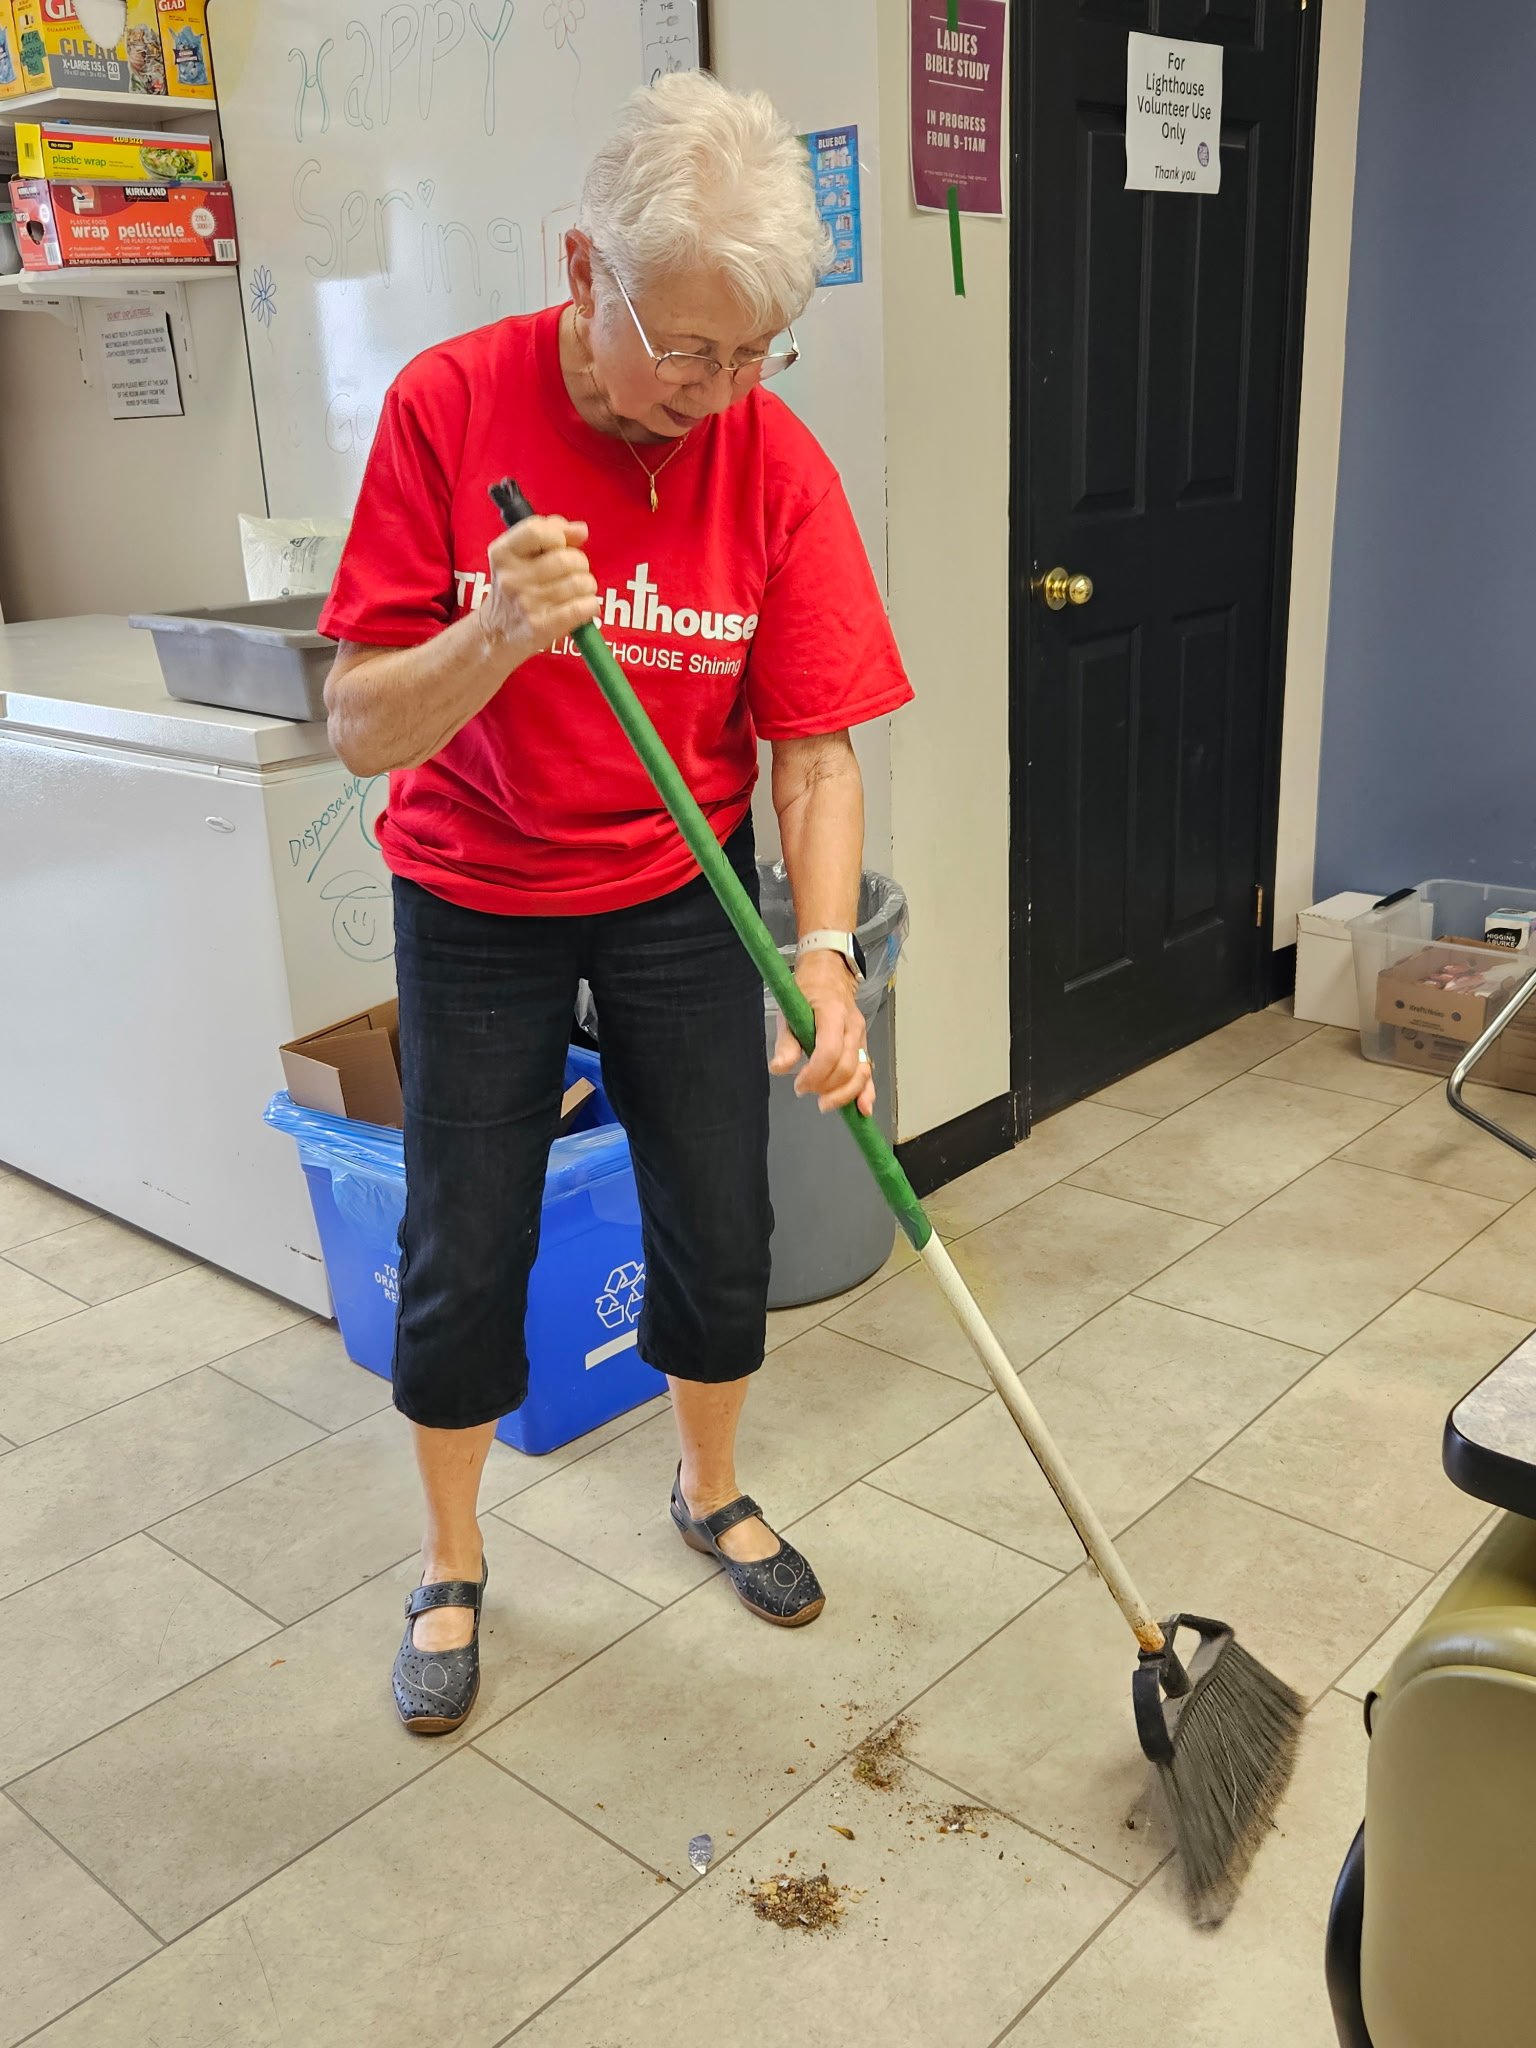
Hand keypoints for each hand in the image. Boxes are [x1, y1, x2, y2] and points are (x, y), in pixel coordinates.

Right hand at [480, 514, 599, 663]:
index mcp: (503, 553)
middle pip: (566, 559)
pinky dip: (590, 606)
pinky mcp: (540, 627)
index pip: (537, 530)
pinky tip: (585, 607)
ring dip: (587, 586)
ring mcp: (525, 603)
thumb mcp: (521, 555)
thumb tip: (581, 530)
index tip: (561, 546)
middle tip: (575, 573)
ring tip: (578, 592)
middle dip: (580, 564)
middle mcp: (511, 578)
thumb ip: (551, 533)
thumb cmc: (516, 589)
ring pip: (579, 583)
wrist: (496, 634)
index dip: (558, 536)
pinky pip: (581, 608)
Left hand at [769, 952, 874, 1115]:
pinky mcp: (864, 1047)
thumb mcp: (789, 1010)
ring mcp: (862, 1037)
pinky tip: (863, 1109)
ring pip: (861, 1072)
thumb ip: (786, 1042)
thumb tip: (779, 1069)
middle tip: (805, 1092)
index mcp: (833, 1013)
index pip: (830, 1051)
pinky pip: (869, 1072)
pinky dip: (867, 1092)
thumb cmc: (807, 992)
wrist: (830, 974)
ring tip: (825, 1104)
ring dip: (845, 1094)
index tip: (799, 1085)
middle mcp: (852, 1027)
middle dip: (827, 1086)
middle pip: (848, 1066)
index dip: (815, 1074)